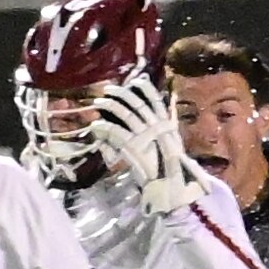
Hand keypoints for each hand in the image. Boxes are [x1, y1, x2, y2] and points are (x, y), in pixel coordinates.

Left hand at [92, 81, 198, 213]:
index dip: (145, 89)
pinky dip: (104, 127)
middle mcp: (156, 126)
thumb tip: (166, 110)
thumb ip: (166, 127)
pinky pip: (115, 131)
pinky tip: (96, 125)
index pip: (156, 101)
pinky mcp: (133, 147)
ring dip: (110, 105)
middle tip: (108, 90)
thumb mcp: (173, 144)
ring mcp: (145, 136)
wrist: (170, 187)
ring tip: (98, 103)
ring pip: (124, 113)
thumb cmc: (171, 169)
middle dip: (121, 94)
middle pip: (136, 103)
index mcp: (166, 125)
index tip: (136, 81)